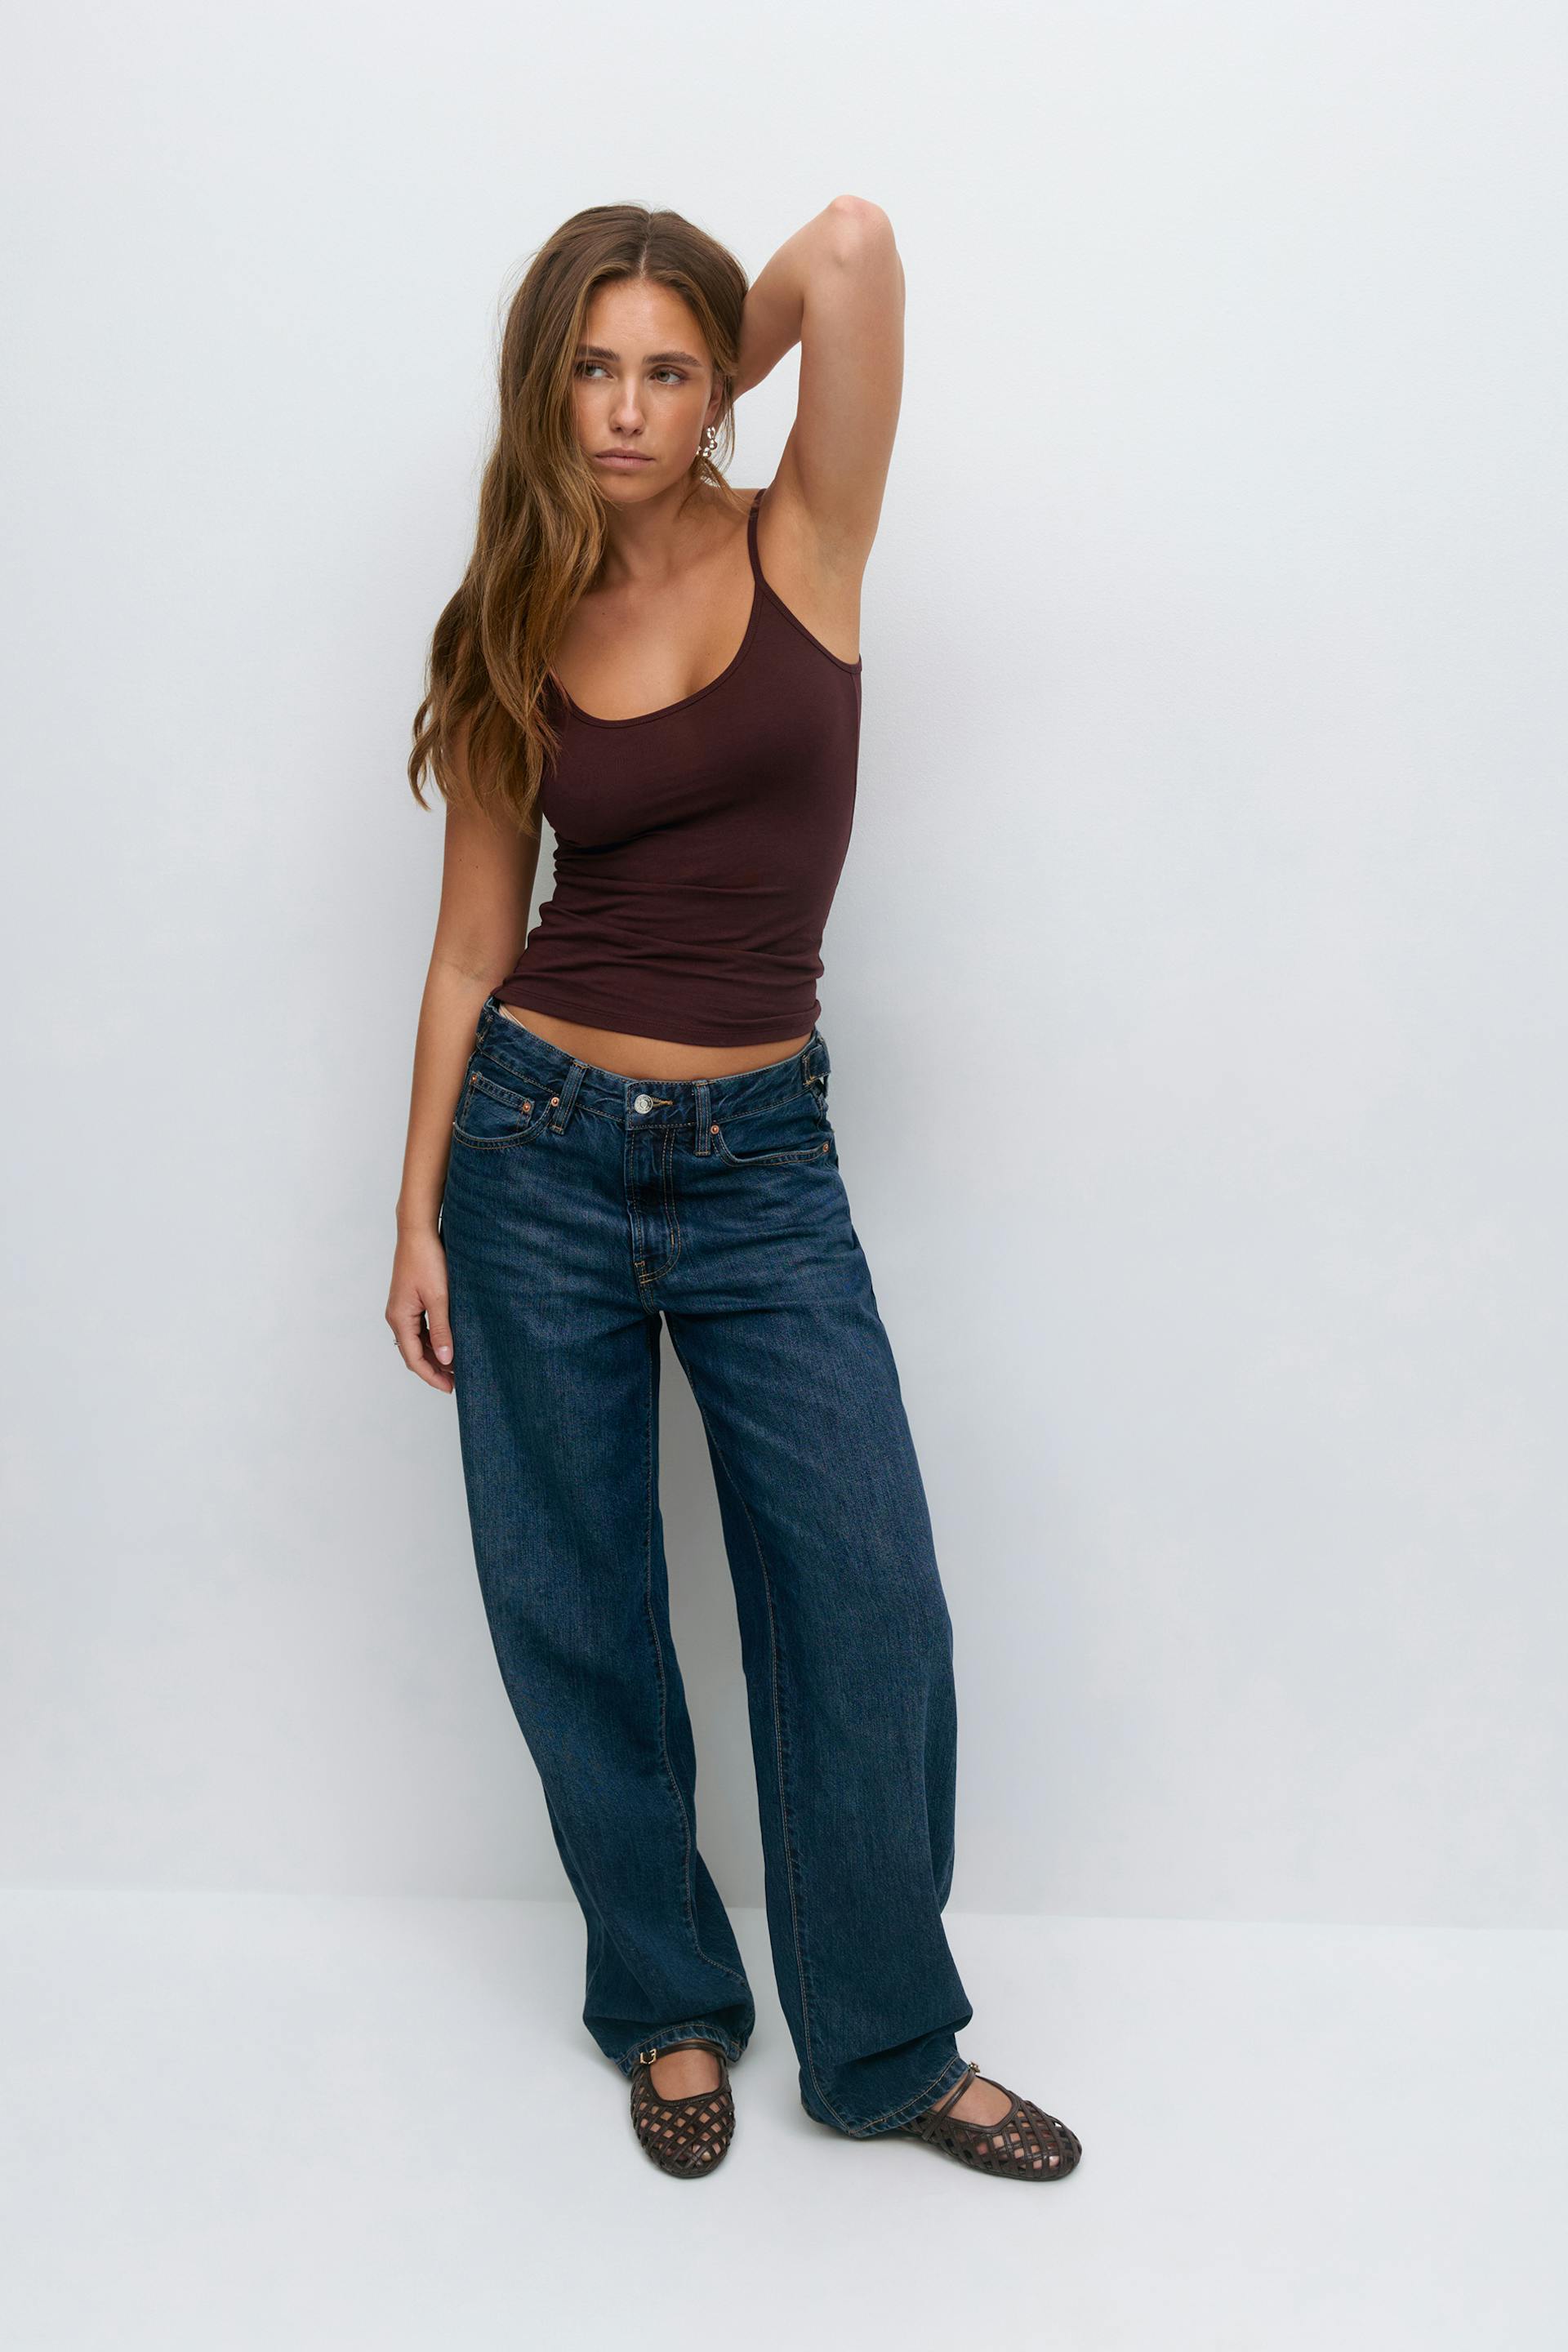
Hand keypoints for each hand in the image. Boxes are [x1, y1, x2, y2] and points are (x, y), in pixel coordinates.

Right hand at [386, 1224, 455, 1392]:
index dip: (432, 1376)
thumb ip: (442, 1330)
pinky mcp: (409, 1301)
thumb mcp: (439, 1298)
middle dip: (434, 1369)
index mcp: (400, 1319)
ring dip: (434, 1355)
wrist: (418, 1232)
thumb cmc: (427, 1260)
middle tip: (457, 1381)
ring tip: (456, 1366)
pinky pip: (419, 1329)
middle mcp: (397, 1317)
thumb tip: (446, 1358)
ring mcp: (402, 1309)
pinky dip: (433, 1340)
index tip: (451, 1388)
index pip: (413, 1359)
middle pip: (413, 1353)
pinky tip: (449, 1343)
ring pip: (417, 1342)